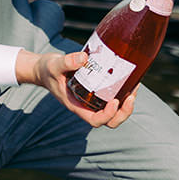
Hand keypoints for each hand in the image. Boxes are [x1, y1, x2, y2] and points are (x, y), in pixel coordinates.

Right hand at [16, 48, 135, 127]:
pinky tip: (128, 79)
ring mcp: (92, 100)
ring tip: (134, 87)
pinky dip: (122, 91)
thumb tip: (84, 58)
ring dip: (127, 103)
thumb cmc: (47, 70)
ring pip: (114, 111)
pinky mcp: (96, 91)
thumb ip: (67, 62)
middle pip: (109, 121)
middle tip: (130, 96)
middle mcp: (86, 106)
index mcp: (76, 105)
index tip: (114, 101)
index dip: (107, 115)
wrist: (44, 70)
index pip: (94, 120)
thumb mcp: (54, 65)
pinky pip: (112, 97)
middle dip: (123, 112)